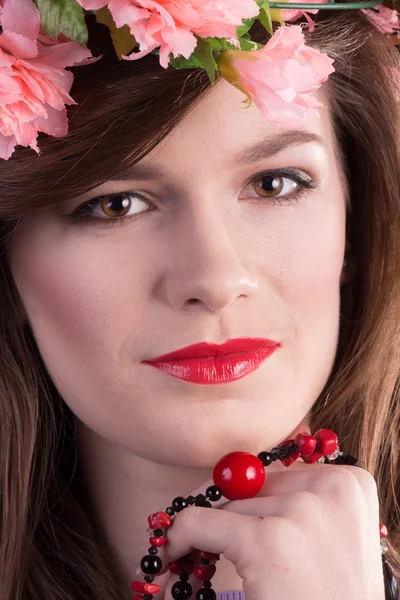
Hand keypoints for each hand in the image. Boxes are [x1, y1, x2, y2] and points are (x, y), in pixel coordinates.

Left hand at [150, 461, 384, 599]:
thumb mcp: (328, 544)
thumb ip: (295, 504)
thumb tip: (229, 478)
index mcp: (350, 484)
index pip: (275, 472)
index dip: (244, 495)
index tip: (224, 519)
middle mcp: (332, 487)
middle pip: (249, 483)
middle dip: (221, 512)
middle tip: (199, 540)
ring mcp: (303, 512)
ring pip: (224, 505)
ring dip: (206, 535)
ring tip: (197, 564)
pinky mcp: (270, 541)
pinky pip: (198, 522)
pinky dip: (178, 538)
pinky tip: (174, 558)